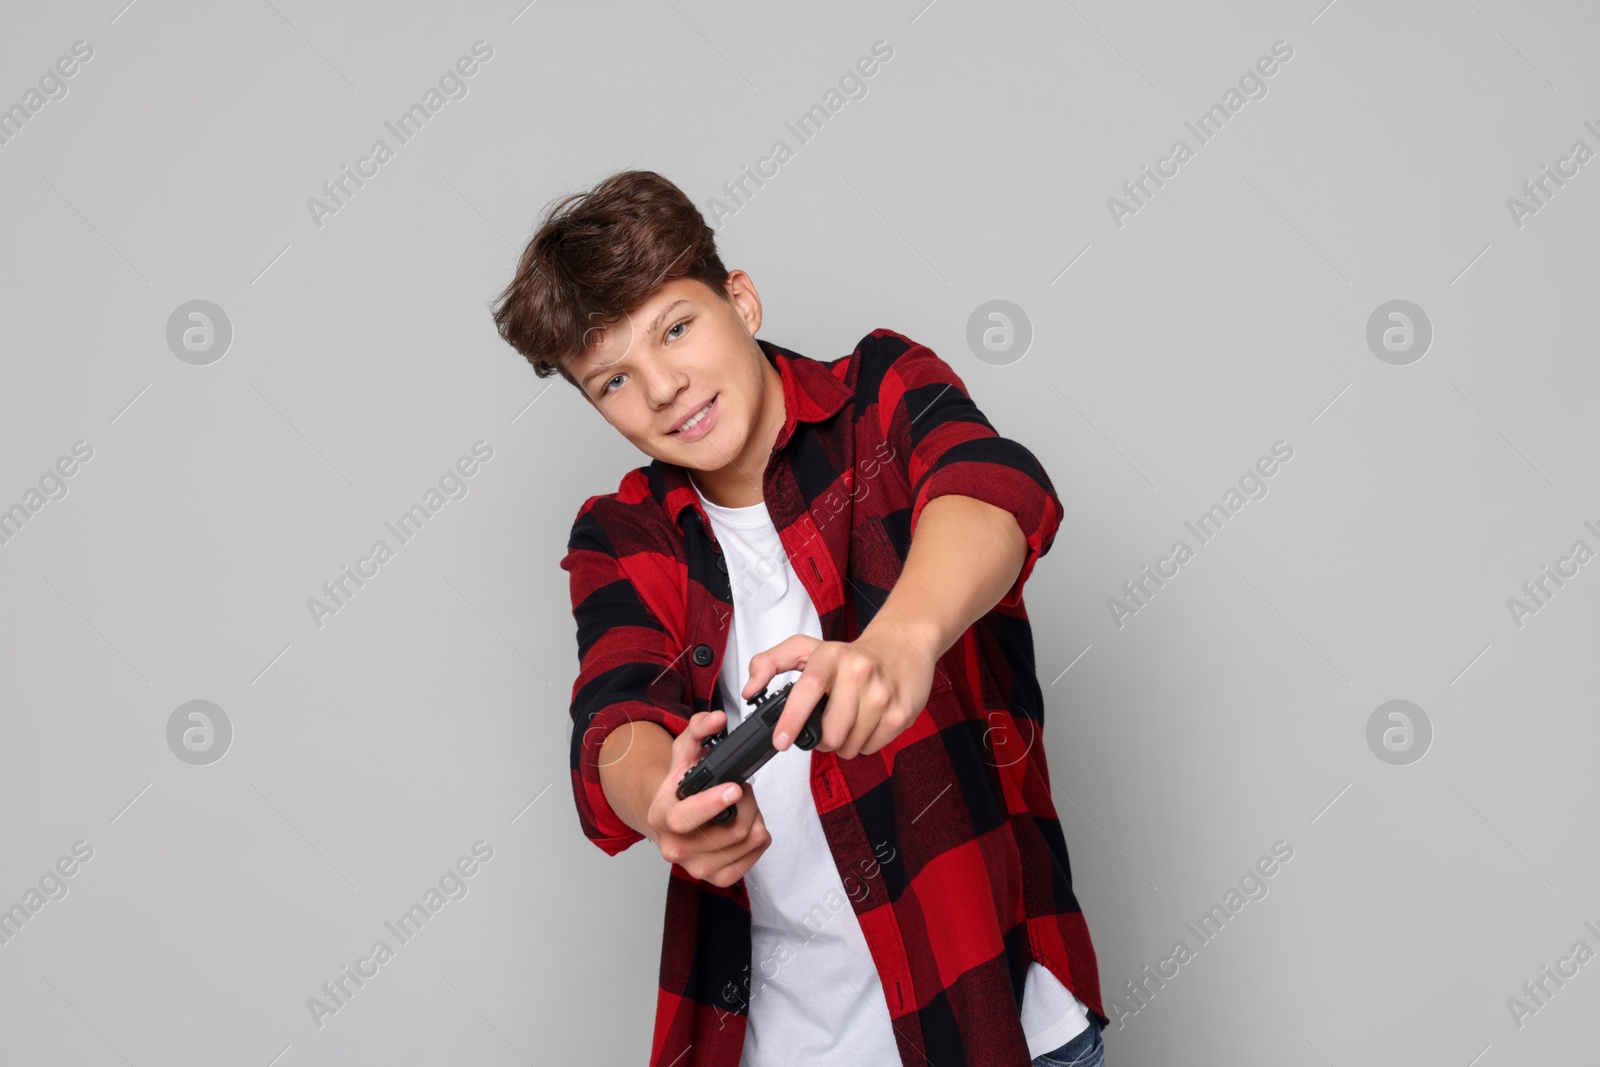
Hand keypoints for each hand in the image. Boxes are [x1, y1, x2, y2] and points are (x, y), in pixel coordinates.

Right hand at [644, 710, 770, 886]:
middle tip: (739, 788)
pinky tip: (745, 823)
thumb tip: (717, 719)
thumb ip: (699, 729)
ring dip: (754, 816)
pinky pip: (754, 857)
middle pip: (731, 830)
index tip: (734, 788)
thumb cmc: (679, 786)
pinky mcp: (717, 879)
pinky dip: (758, 837)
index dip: (712, 804)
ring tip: (740, 805)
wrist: (672, 817)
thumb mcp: (684, 751)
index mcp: (661, 817)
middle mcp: (675, 848)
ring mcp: (696, 867)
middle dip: (745, 802)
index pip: (685, 819)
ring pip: (748, 841)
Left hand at [744, 631, 936, 759]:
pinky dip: (863, 744)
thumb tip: (750, 690)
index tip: (781, 740)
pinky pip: (871, 748)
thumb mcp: (807, 649)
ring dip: (842, 743)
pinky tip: (866, 723)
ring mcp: (882, 694)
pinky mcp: (901, 713)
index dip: (792, 719)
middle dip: (822, 740)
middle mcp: (858, 672)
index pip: (808, 689)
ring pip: (850, 745)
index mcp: (831, 656)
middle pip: (830, 732)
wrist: (903, 646)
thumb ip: (770, 663)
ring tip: (847, 722)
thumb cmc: (850, 655)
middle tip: (825, 726)